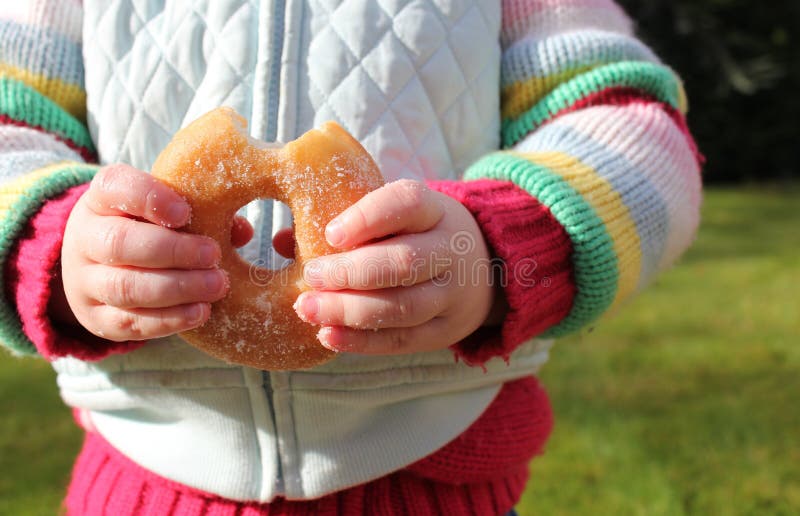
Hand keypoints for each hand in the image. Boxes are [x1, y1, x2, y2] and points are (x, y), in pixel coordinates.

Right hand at [59, 164, 252, 340]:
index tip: (185, 212)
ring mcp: (84, 282)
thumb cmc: (145, 229)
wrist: (96, 266)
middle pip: (119, 243)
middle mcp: (84, 238)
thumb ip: (201, 215)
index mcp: (101, 199)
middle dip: (173, 251)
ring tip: (216, 285)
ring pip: (125, 287)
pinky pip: (129, 323)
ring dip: (177, 288)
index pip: (115, 187)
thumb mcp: (163, 211)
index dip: (150, 198)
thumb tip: (242, 231)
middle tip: (213, 255)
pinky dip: (169, 320)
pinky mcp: (95, 318)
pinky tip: (200, 312)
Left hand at [291, 179, 497, 354]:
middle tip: (310, 276)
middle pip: (402, 263)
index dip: (368, 217)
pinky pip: (402, 339)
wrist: (486, 271)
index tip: (330, 232)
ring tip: (307, 308)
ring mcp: (451, 295)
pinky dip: (362, 341)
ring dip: (349, 310)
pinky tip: (327, 335)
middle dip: (349, 272)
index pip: (407, 204)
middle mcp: (450, 252)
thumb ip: (348, 224)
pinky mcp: (445, 331)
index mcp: (437, 212)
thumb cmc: (421, 236)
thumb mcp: (399, 218)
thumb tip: (281, 240)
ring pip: (402, 306)